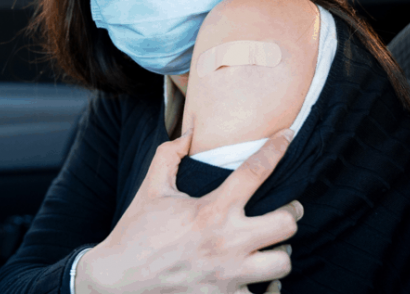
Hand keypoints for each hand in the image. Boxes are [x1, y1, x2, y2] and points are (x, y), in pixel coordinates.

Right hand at [75, 127, 302, 293]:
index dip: (277, 147)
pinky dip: (268, 288)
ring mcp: (229, 276)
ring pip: (283, 263)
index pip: (256, 171)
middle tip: (287, 209)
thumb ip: (170, 155)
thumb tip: (189, 132)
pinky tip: (261, 277)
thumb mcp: (151, 189)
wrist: (117, 282)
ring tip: (273, 245)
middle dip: (292, 213)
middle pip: (287, 223)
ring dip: (281, 252)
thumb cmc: (135, 232)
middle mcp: (227, 243)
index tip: (288, 135)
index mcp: (211, 210)